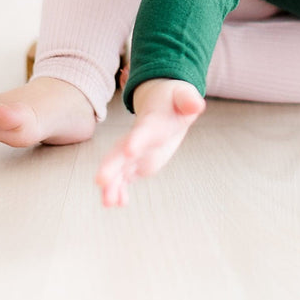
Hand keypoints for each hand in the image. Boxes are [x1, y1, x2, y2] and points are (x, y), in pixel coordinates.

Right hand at [95, 79, 205, 206]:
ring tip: (108, 203)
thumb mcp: (184, 97)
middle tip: (101, 180)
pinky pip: (124, 178)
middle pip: (120, 152)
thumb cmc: (175, 100)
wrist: (161, 104)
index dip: (137, 140)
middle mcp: (137, 138)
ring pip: (118, 169)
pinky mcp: (136, 163)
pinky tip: (117, 203)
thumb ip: (188, 100)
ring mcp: (134, 152)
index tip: (129, 151)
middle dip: (111, 166)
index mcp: (151, 122)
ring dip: (112, 185)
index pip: (143, 131)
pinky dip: (119, 190)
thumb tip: (198, 105)